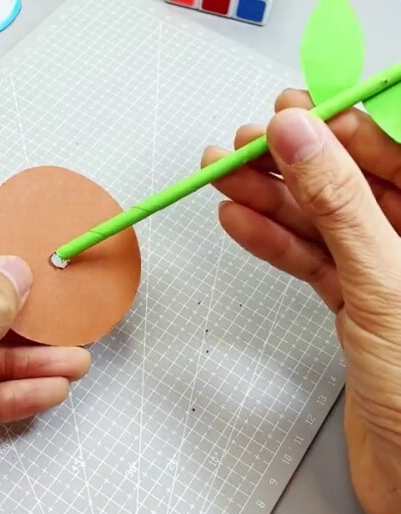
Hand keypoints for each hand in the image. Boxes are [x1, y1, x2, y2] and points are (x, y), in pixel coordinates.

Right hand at [202, 90, 400, 513]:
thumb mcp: (382, 281)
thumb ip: (339, 204)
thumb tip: (300, 137)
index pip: (394, 152)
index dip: (341, 125)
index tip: (290, 111)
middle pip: (350, 184)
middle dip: (294, 161)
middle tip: (243, 144)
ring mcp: (384, 278)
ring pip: (322, 224)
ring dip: (271, 201)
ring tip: (224, 178)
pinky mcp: (355, 308)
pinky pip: (310, 263)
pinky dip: (271, 244)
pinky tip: (239, 223)